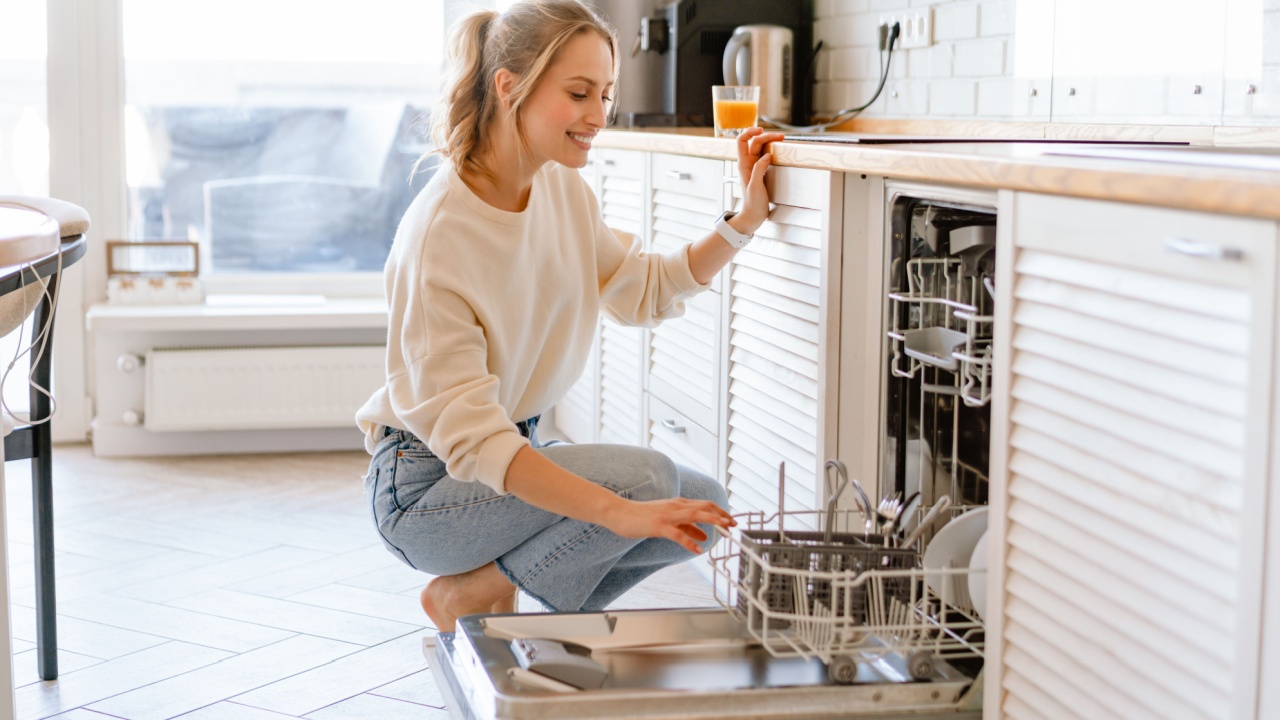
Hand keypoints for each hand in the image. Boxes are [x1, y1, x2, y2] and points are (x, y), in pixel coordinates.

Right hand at [602, 497, 736, 553]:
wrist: (619, 513)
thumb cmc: (643, 516)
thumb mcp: (668, 521)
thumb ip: (687, 527)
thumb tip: (705, 534)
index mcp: (679, 503)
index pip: (706, 504)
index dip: (721, 512)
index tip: (733, 521)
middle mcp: (676, 506)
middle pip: (705, 507)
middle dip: (722, 516)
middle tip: (734, 526)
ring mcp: (667, 515)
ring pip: (695, 515)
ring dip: (712, 521)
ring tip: (724, 531)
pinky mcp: (658, 526)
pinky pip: (677, 534)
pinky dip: (689, 541)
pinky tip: (697, 549)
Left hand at [734, 127, 786, 235]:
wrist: (753, 215)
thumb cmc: (752, 203)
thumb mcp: (755, 186)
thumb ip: (759, 169)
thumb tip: (767, 155)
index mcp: (743, 164)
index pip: (741, 141)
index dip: (750, 132)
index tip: (762, 130)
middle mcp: (747, 163)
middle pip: (755, 142)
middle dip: (767, 136)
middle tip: (781, 137)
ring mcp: (754, 166)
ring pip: (760, 147)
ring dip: (770, 141)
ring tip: (781, 140)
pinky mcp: (761, 171)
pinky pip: (765, 155)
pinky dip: (772, 149)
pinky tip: (778, 150)